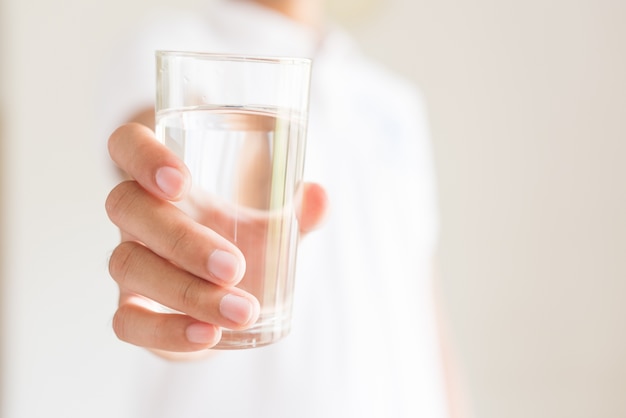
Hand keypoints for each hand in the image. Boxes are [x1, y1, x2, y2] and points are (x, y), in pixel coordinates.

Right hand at [105, 123, 326, 356]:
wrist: (232, 299)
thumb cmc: (245, 246)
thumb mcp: (273, 225)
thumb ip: (297, 212)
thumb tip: (319, 197)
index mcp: (167, 183)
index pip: (127, 145)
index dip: (142, 156)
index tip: (182, 183)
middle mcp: (139, 218)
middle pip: (127, 207)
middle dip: (182, 239)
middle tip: (235, 266)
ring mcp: (131, 263)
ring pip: (128, 264)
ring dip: (184, 291)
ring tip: (240, 311)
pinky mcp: (132, 312)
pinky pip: (126, 323)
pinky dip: (165, 330)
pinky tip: (207, 335)